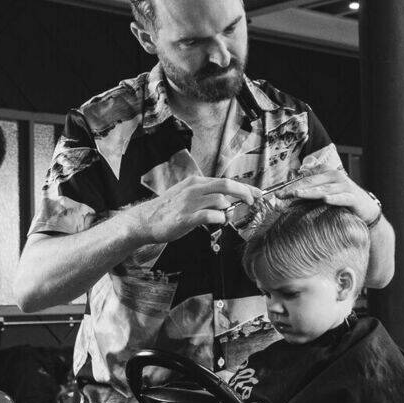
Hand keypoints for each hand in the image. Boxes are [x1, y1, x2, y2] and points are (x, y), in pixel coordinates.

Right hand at [129, 175, 260, 242]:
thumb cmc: (168, 210)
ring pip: (220, 200)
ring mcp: (190, 203)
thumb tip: (228, 201)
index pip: (226, 181)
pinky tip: (217, 222)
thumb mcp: (187, 195)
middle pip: (226, 185)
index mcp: (196, 182)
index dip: (245, 187)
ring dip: (228, 211)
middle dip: (244, 192)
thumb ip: (206, 196)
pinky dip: (219, 219)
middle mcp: (194, 189)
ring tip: (224, 218)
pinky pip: (210, 216)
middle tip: (252, 202)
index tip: (258, 193)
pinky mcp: (186, 218)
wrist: (145, 220)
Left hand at [279, 168, 381, 225]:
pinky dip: (334, 198)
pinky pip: (342, 198)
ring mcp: (345, 186)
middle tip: (280, 195)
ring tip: (297, 194)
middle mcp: (335, 177)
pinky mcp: (353, 197)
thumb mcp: (324, 196)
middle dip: (295, 189)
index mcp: (326, 174)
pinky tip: (326, 200)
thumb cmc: (342, 203)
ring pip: (324, 189)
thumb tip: (289, 197)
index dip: (290, 186)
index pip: (305, 179)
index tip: (276, 194)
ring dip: (310, 192)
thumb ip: (309, 194)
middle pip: (312, 182)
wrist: (367, 210)